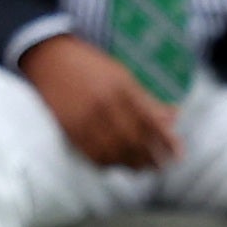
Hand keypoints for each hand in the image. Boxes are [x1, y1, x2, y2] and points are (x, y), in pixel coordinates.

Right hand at [20, 35, 181, 170]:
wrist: (48, 57)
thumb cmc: (91, 66)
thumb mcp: (122, 76)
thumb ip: (147, 99)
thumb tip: (175, 116)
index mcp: (121, 88)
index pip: (150, 121)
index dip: (166, 141)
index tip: (178, 154)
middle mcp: (104, 104)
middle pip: (134, 140)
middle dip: (151, 157)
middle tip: (161, 167)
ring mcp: (85, 117)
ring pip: (114, 151)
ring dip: (131, 164)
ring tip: (142, 169)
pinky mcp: (69, 128)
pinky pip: (92, 153)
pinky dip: (108, 163)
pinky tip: (117, 165)